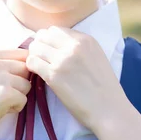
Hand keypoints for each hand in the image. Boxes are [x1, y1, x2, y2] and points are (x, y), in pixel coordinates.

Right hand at [0, 48, 30, 139]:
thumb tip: (21, 64)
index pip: (19, 53)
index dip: (19, 69)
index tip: (10, 81)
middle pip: (25, 67)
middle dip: (19, 82)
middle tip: (3, 95)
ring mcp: (0, 77)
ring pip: (26, 84)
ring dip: (17, 96)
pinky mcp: (5, 94)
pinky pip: (23, 100)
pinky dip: (14, 108)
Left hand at [26, 27, 140, 139]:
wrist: (109, 109)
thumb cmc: (104, 87)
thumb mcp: (96, 56)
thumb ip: (79, 46)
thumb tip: (56, 43)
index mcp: (85, 39)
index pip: (55, 30)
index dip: (49, 39)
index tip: (48, 49)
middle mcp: (74, 46)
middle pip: (43, 36)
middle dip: (39, 45)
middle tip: (41, 58)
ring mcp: (63, 60)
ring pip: (35, 48)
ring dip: (34, 56)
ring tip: (40, 66)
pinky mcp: (54, 76)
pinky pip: (32, 62)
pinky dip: (32, 67)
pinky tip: (38, 74)